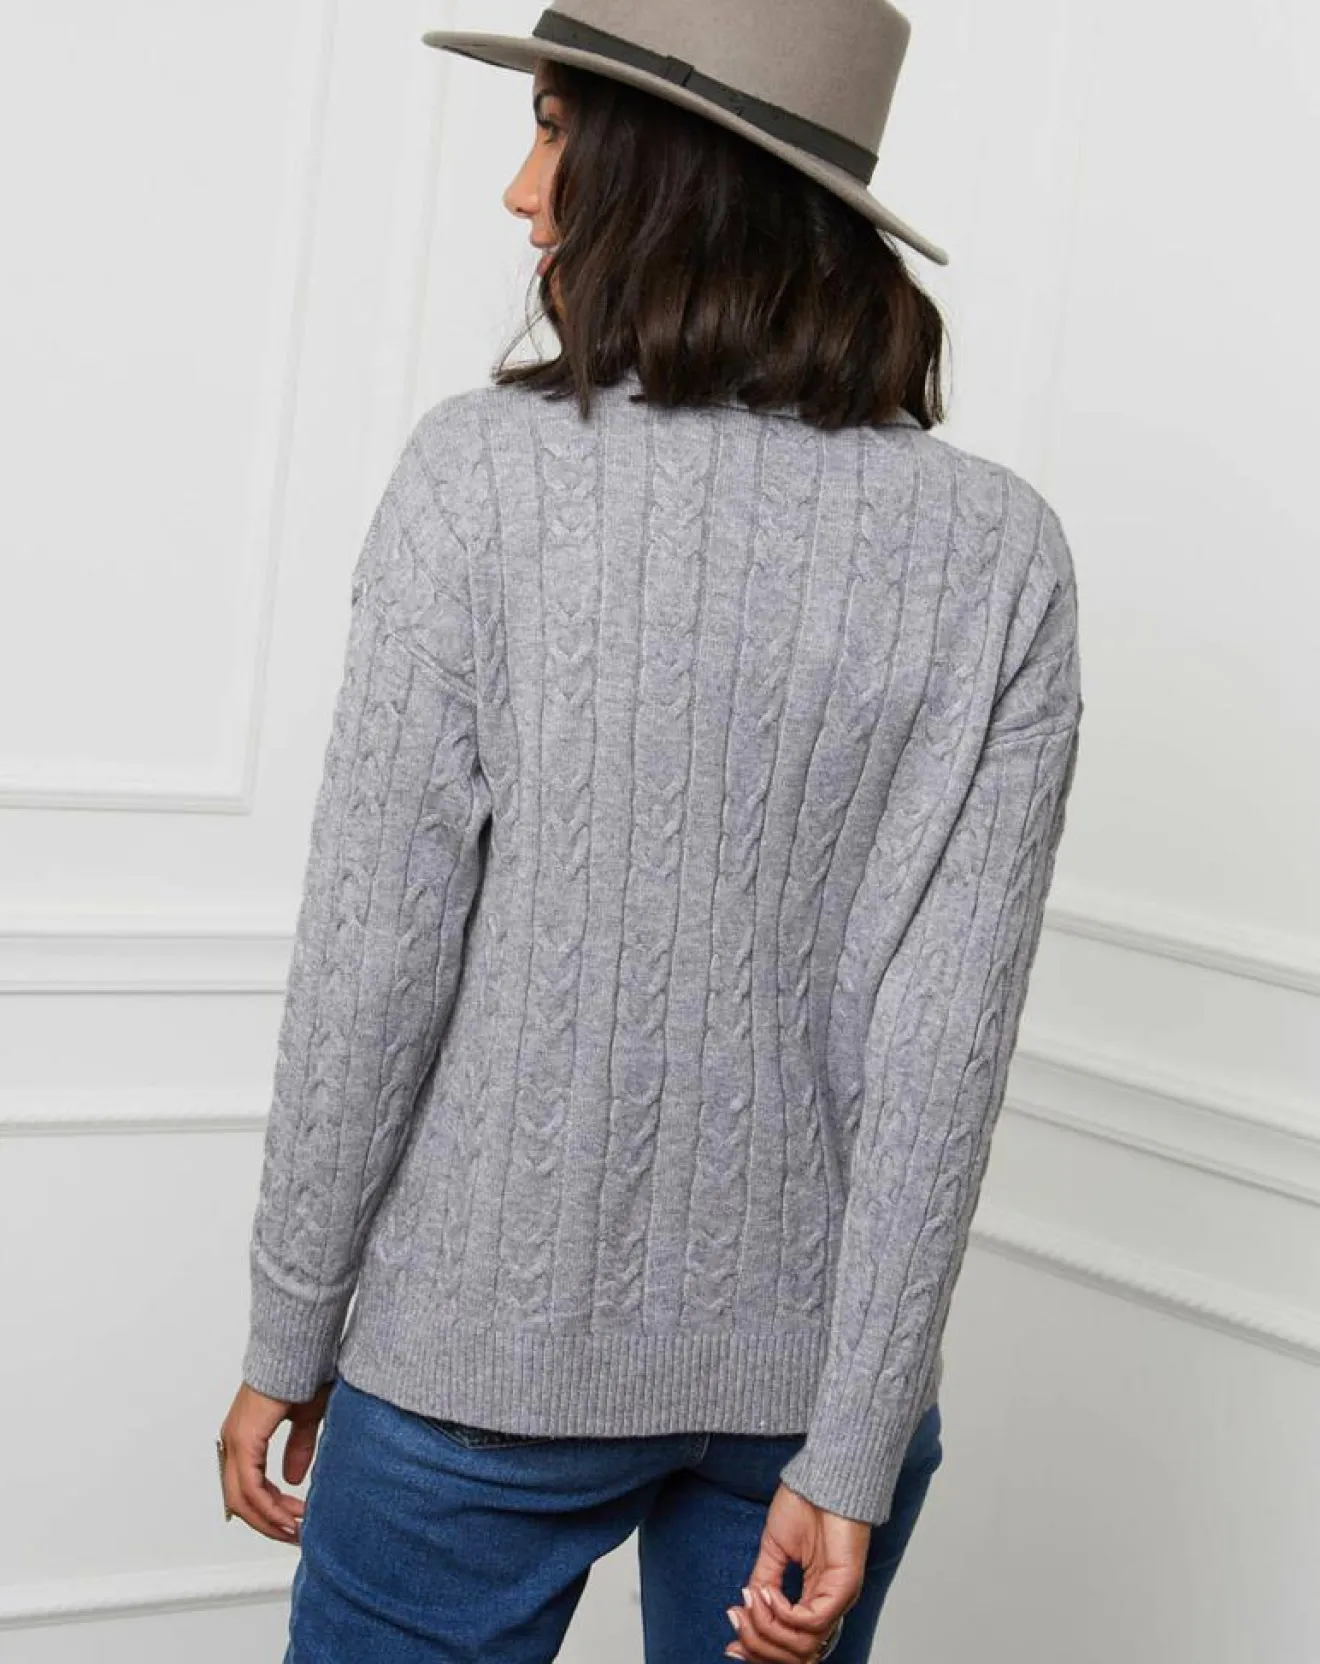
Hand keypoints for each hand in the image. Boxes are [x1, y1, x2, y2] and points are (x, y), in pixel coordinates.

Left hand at [217, 1378, 332, 1543]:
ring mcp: (235, 1441)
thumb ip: (298, 1448)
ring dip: (268, 1519)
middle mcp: (233, 1441)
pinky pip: (249, 1487)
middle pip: (239, 1500)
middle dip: (268, 1522)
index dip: (269, 1510)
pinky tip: (286, 1516)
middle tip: (292, 1534)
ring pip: (241, 1499)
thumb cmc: (303, 1373)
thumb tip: (292, 1479)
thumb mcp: (304, 1418)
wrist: (300, 1349)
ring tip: (294, 1529)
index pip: (247, 1487)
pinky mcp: (244, 1440)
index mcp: (244, 1436)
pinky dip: (268, 1507)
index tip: (293, 1522)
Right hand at [724, 1482, 869, 1662]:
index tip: (730, 1643)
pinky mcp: (844, 1587)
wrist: (824, 1477)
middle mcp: (830, 1605)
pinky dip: (783, 1612)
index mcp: (816, 1598)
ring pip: (803, 1645)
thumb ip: (764, 1581)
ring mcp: (839, 1598)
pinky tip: (769, 1591)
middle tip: (736, 1620)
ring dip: (768, 1627)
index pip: (792, 1645)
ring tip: (752, 1600)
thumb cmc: (807, 1505)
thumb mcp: (775, 1549)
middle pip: (797, 1654)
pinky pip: (811, 1619)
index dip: (760, 1650)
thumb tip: (746, 1608)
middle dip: (759, 1644)